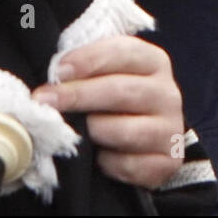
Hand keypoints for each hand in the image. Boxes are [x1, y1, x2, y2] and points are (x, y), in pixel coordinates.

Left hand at [31, 35, 183, 188]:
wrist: (148, 136)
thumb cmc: (116, 97)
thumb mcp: (105, 73)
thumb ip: (85, 68)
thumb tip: (53, 78)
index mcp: (153, 61)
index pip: (123, 52)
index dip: (88, 60)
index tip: (58, 71)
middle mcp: (167, 93)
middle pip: (121, 91)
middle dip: (78, 95)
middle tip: (46, 101)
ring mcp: (171, 128)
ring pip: (125, 131)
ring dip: (93, 131)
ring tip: (75, 131)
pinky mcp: (168, 161)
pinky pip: (130, 165)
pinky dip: (108, 163)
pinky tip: (98, 157)